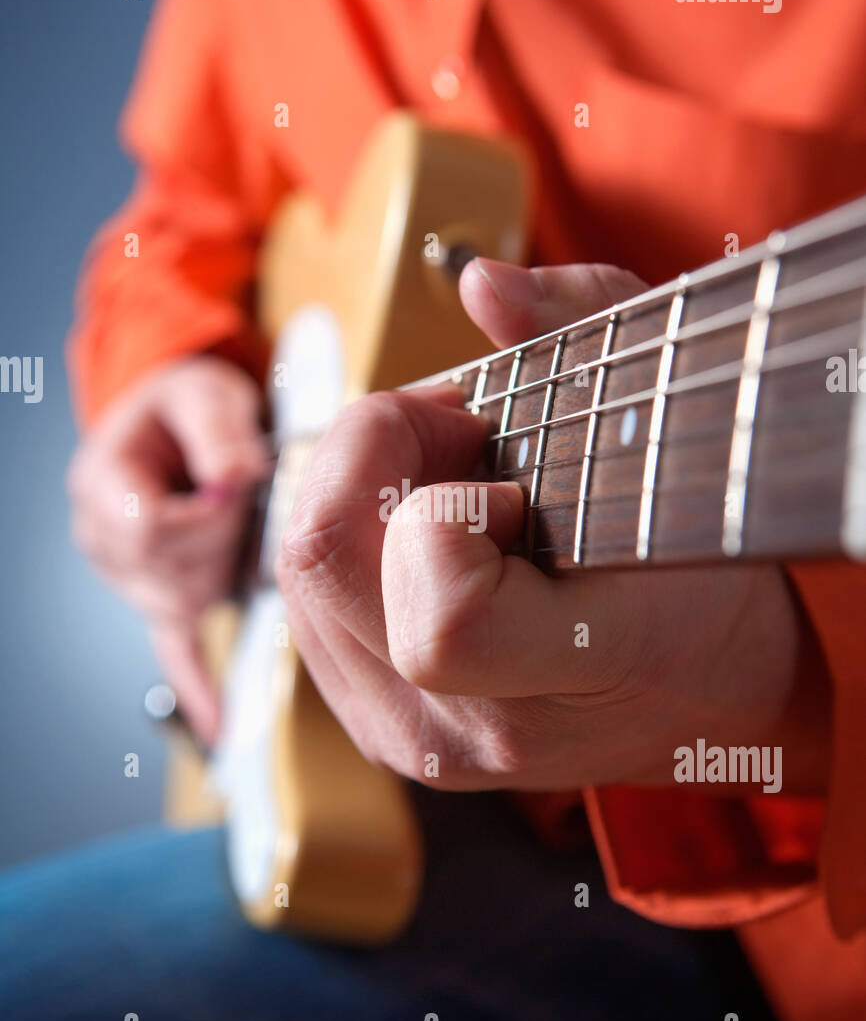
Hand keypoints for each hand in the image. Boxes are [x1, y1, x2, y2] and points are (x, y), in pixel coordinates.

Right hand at [68, 356, 269, 742]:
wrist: (179, 417)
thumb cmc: (189, 404)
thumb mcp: (203, 393)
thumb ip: (217, 431)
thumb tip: (237, 480)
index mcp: (102, 485)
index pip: (149, 533)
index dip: (205, 520)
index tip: (238, 488)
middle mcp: (102, 540)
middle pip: (169, 576)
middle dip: (221, 545)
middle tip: (246, 498)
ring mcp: (127, 577)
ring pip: (183, 605)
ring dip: (224, 571)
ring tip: (235, 522)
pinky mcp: (158, 597)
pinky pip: (173, 648)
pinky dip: (197, 683)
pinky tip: (218, 725)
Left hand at [276, 258, 830, 794]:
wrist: (699, 695)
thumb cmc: (700, 573)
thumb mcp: (678, 430)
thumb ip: (587, 329)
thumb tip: (481, 284)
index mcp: (561, 679)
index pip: (442, 623)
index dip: (448, 512)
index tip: (509, 481)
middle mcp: (465, 731)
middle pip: (320, 562)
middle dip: (373, 450)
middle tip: (460, 434)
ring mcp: (406, 736)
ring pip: (296, 572)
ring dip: (357, 487)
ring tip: (452, 479)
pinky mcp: (371, 723)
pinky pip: (305, 601)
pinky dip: (351, 534)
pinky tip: (423, 530)